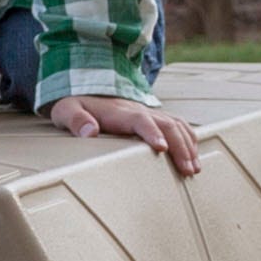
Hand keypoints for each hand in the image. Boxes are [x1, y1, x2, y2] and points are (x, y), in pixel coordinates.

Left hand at [45, 90, 205, 175]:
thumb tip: (89, 131)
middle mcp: (138, 110)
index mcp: (118, 112)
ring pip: (176, 125)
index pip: (140, 120)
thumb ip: (76, 120)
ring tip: (194, 169)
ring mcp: (148, 113)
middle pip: (167, 124)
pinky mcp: (153, 118)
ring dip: (188, 146)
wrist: (83, 90)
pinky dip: (189, 139)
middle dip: (180, 147)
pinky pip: (177, 125)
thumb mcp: (66, 110)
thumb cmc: (74, 106)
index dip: (152, 132)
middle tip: (187, 170)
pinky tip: (194, 157)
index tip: (161, 148)